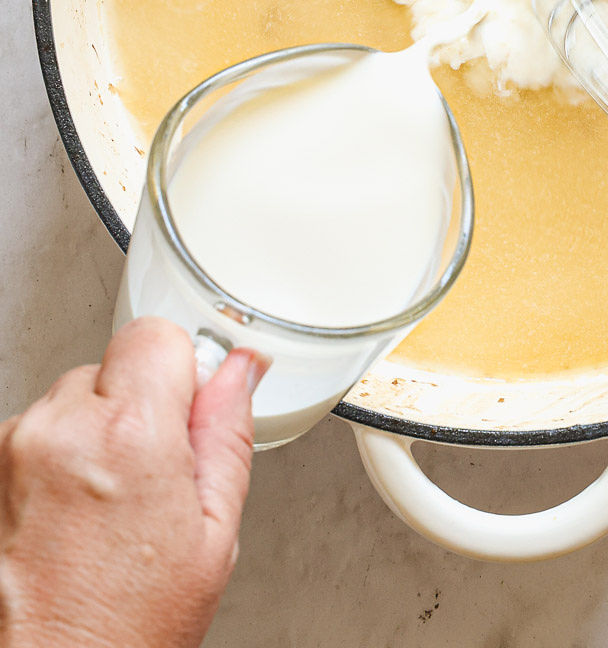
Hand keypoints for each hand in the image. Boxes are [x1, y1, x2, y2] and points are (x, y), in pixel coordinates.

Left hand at [0, 317, 267, 647]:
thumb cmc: (127, 626)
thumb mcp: (214, 534)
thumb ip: (228, 433)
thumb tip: (240, 369)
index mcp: (129, 435)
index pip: (155, 334)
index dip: (180, 369)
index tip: (187, 409)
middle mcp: (61, 429)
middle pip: (115, 366)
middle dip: (138, 406)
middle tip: (151, 479)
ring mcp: (15, 447)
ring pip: (75, 399)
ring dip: (94, 433)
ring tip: (107, 507)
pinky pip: (40, 431)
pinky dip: (58, 458)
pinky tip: (72, 515)